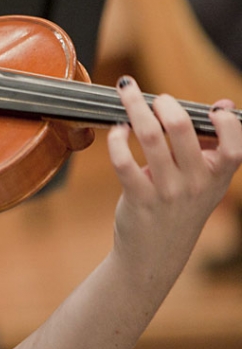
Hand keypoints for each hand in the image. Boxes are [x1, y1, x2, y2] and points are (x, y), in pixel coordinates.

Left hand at [107, 76, 241, 282]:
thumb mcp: (205, 181)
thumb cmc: (179, 208)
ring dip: (135, 108)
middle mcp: (196, 183)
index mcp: (217, 177)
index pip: (234, 146)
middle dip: (165, 103)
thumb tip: (225, 105)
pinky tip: (117, 130)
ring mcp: (167, 191)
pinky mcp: (139, 198)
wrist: (154, 254)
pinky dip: (117, 138)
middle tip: (155, 97)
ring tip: (127, 94)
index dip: (225, 122)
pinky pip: (124, 160)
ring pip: (150, 137)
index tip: (210, 109)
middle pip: (183, 129)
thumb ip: (213, 144)